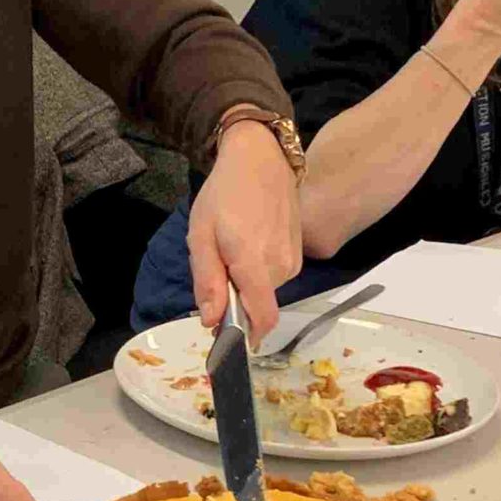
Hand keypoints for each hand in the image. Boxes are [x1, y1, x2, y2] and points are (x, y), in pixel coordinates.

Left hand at [187, 119, 302, 336]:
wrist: (260, 159)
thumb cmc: (224, 194)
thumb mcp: (201, 235)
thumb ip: (207, 281)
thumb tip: (211, 322)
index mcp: (254, 263)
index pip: (262, 317)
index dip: (247, 336)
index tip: (229, 341)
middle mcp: (281, 267)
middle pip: (256, 305)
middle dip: (235, 299)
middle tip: (216, 267)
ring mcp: (294, 260)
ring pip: (265, 291)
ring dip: (246, 282)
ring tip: (232, 248)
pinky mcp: (299, 253)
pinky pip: (274, 276)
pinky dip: (258, 271)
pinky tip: (248, 243)